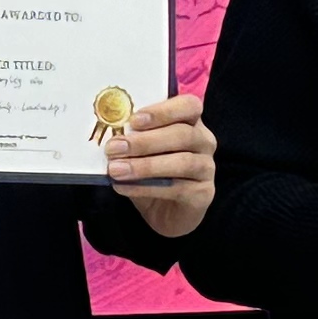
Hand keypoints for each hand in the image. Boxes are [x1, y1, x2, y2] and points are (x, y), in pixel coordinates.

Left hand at [108, 92, 217, 237]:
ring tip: (116, 170)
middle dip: (145, 141)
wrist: (164, 212)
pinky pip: (177, 188)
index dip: (163, 111)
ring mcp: (207, 168)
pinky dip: (146, 187)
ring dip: (145, 165)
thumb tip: (111, 135)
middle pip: (183, 134)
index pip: (188, 106)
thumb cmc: (152, 174)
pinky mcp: (204, 193)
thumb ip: (132, 139)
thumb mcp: (141, 152)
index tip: (134, 120)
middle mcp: (204, 141)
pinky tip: (124, 186)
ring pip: (182, 162)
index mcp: (191, 122)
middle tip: (115, 147)